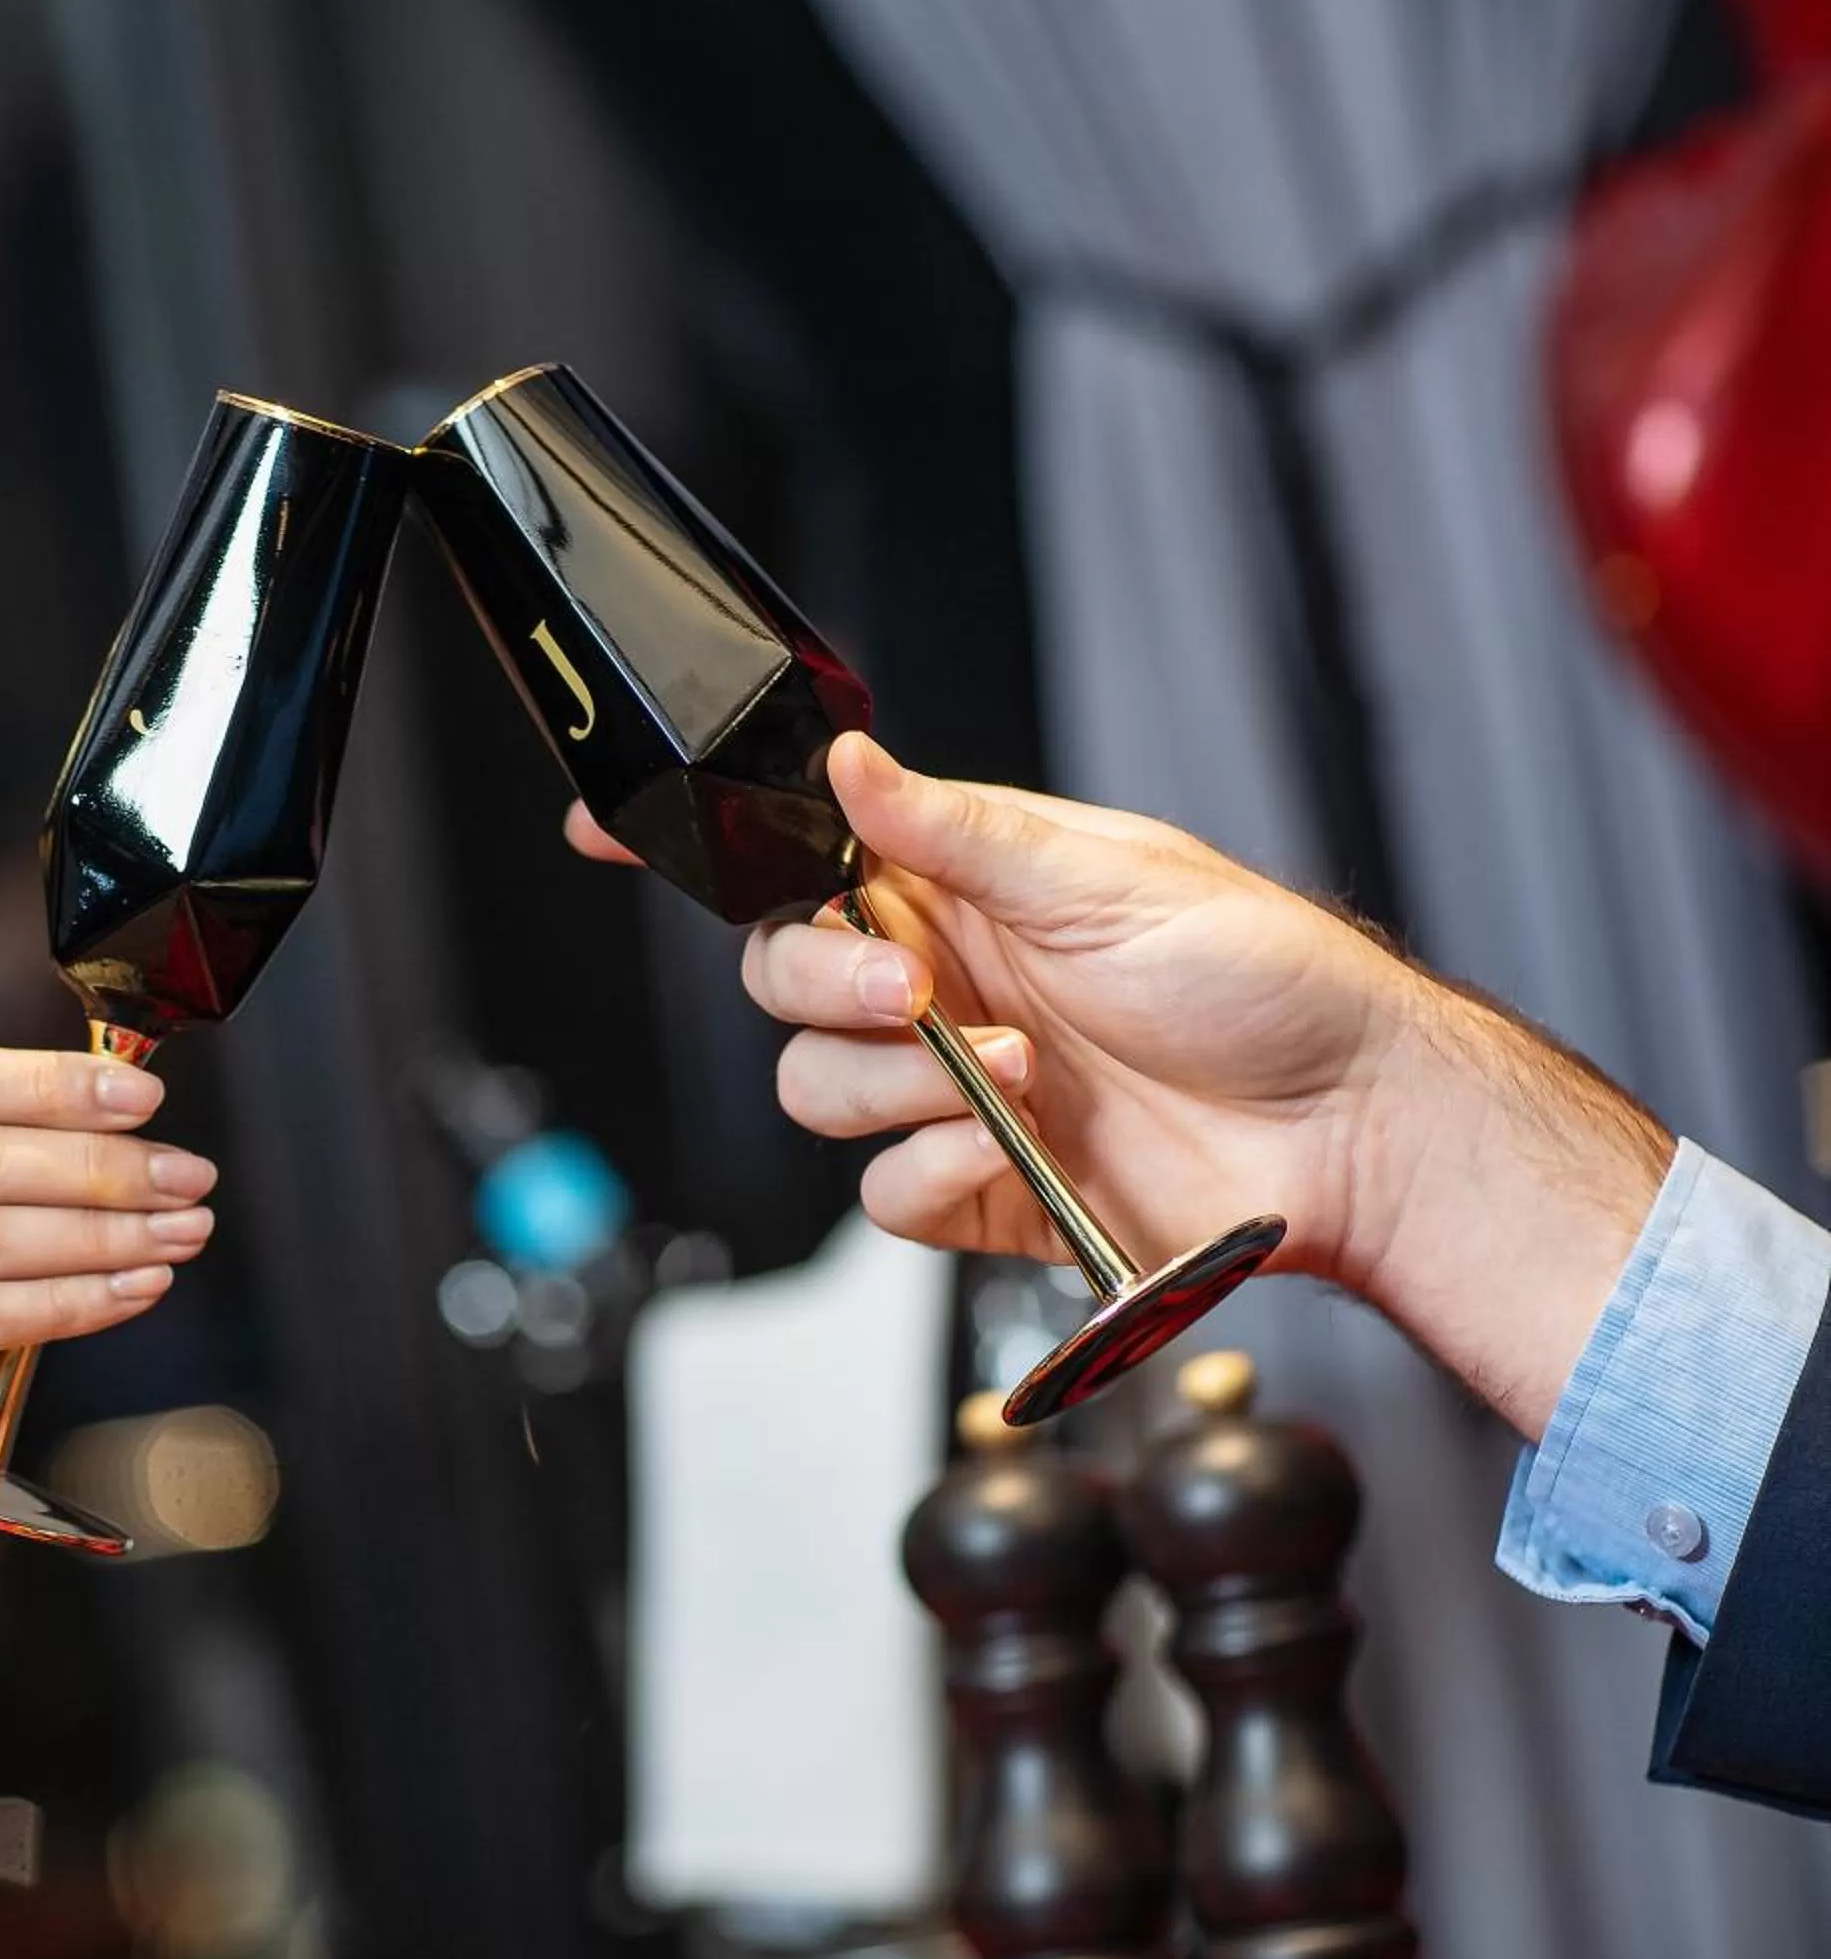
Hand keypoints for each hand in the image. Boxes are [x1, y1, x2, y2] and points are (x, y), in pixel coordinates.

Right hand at [570, 734, 1670, 1433]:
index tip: (605, 830)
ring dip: (899, 1087)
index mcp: (965, 886)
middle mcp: (945, 984)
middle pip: (783, 979)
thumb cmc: (1266, 981)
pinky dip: (930, 1171)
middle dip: (827, 981)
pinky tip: (1008, 1149)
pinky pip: (884, 1195)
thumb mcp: (1106, 876)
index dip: (705, 841)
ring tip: (1018, 1077)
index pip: (805, 851)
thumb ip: (957, 832)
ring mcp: (957, 1089)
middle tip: (916, 988)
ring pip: (817, 1093)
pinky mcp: (983, 1192)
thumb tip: (853, 764)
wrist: (1353, 1131)